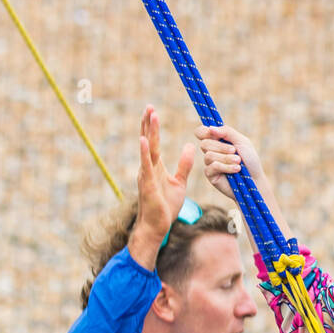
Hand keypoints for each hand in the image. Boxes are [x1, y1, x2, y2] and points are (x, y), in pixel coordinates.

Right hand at [127, 106, 195, 265]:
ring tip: (149, 115)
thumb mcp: (179, 183)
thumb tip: (190, 147)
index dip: (153, 127)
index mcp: (155, 167)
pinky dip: (145, 153)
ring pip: (147, 149)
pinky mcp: (148, 185)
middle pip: (148, 141)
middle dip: (148, 123)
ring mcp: (147, 176)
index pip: (154, 143)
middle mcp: (148, 168)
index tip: (153, 111)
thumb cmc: (165, 207)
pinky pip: (147, 166)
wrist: (157, 227)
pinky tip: (144, 140)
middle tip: (149, 105)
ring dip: (148, 131)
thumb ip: (184, 165)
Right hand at [195, 123, 263, 198]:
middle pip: (204, 144)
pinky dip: (225, 167)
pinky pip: (213, 167)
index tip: (214, 134)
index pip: (201, 132)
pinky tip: (236, 170)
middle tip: (234, 151)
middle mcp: (211, 151)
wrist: (255, 180)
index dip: (204, 131)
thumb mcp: (242, 141)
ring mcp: (210, 164)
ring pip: (209, 156)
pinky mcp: (211, 176)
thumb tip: (210, 128)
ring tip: (238, 162)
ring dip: (226, 158)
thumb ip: (227, 132)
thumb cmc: (250, 160)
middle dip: (221, 147)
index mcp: (217, 140)